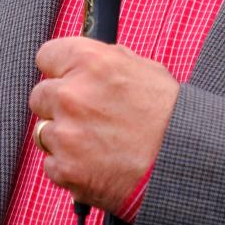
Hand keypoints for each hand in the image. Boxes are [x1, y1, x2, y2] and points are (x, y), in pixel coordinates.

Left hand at [30, 37, 179, 211]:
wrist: (185, 166)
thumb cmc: (170, 117)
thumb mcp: (144, 70)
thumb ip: (106, 61)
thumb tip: (84, 60)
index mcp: (90, 63)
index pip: (46, 56)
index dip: (58, 69)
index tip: (65, 78)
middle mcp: (72, 94)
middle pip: (39, 96)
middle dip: (59, 106)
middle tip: (86, 117)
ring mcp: (65, 134)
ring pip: (43, 131)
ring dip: (63, 138)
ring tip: (96, 144)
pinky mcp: (65, 169)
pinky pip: (51, 164)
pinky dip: (69, 167)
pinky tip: (96, 164)